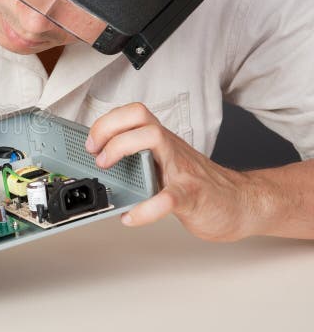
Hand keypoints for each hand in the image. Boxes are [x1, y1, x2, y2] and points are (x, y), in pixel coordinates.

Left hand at [85, 103, 260, 240]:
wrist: (240, 204)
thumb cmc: (199, 185)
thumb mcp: (165, 166)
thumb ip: (139, 162)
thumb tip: (100, 168)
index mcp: (162, 142)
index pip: (133, 113)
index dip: (107, 122)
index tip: (91, 143)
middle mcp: (171, 149)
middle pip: (140, 117)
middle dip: (109, 129)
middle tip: (95, 153)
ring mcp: (182, 170)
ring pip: (154, 139)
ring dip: (122, 149)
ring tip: (107, 169)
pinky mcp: (191, 196)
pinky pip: (167, 197)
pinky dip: (145, 209)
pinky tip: (131, 217)